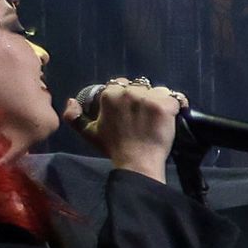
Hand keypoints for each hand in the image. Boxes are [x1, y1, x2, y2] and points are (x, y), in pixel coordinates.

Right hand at [63, 77, 186, 181]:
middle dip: (143, 98)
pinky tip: (172, 116)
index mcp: (109, 94)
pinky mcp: (165, 106)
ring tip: (158, 118)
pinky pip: (176, 99)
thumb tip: (71, 101)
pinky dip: (176, 107)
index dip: (127, 97)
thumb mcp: (89, 133)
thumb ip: (75, 117)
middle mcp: (128, 92)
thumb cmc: (114, 148)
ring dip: (159, 101)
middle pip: (141, 86)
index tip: (131, 111)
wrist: (136, 164)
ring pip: (158, 90)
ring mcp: (148, 98)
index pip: (121, 84)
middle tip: (145, 117)